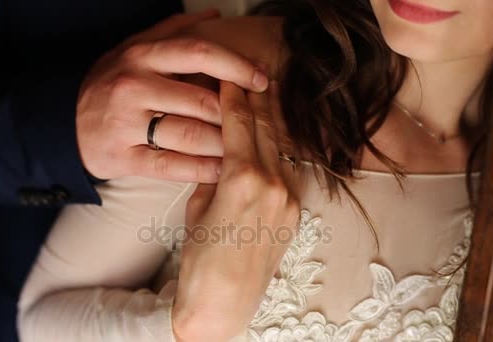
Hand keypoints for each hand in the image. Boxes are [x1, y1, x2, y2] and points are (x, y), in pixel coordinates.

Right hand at [76, 9, 268, 181]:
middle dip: (237, 115)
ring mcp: (127, 124)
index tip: (262, 80)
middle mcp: (134, 86)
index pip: (199, 53)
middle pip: (202, 100)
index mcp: (142, 55)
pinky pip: (171, 166)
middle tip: (258, 124)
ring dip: (225, 145)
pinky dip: (202, 170)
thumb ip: (173, 30)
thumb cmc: (111, 84)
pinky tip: (222, 170)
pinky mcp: (123, 158)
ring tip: (246, 149)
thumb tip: (214, 15)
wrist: (64, 123)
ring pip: (191, 135)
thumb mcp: (133, 48)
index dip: (237, 66)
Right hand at [171, 81, 299, 341]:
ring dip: (272, 122)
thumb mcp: (197, 206)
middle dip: (257, 101)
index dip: (234, 97)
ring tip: (268, 97)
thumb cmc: (201, 258)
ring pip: (280, 148)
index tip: (230, 79)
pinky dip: (278, 151)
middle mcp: (273, 184)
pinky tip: (272, 138)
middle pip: (265, 130)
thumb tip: (221, 153)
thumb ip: (212, 174)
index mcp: (242, 178)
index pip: (238, 124)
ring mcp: (289, 199)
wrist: (223, 301)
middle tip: (253, 77)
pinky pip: (287, 171)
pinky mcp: (295, 213)